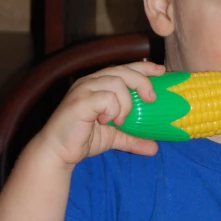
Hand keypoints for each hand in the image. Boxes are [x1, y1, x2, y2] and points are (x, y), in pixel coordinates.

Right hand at [37, 61, 164, 166]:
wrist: (58, 152)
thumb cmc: (83, 139)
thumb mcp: (114, 138)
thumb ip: (133, 139)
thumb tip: (155, 148)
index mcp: (99, 85)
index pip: (124, 68)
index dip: (144, 67)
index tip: (161, 70)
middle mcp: (90, 82)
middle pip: (123, 71)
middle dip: (142, 82)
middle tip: (151, 99)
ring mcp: (84, 90)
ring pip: (116, 83)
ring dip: (125, 103)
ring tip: (120, 121)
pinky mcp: (79, 101)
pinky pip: (106, 97)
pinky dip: (112, 110)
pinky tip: (106, 122)